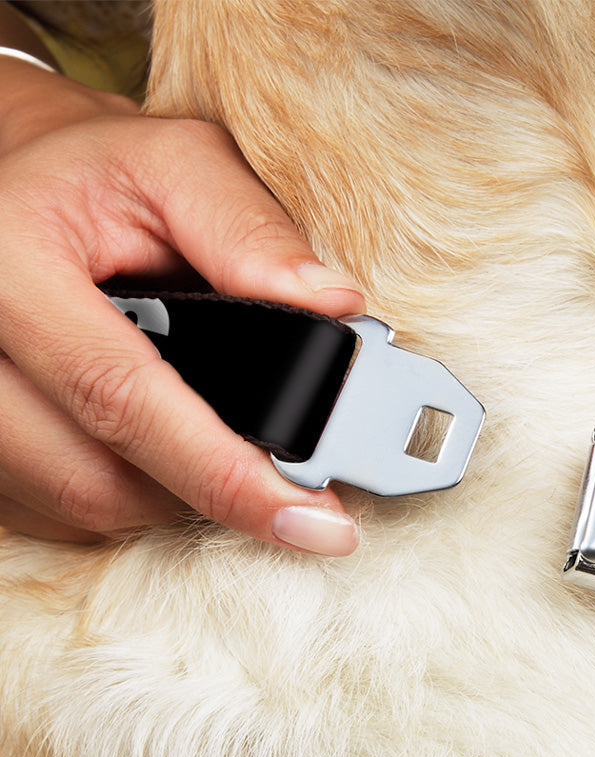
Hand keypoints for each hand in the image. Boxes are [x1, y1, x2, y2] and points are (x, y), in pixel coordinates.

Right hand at [0, 59, 363, 552]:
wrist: (18, 184)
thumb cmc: (100, 174)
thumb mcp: (177, 165)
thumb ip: (250, 230)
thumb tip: (333, 306)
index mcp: (11, 266)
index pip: (122, 398)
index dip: (225, 474)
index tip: (314, 522)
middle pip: (97, 479)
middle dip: (209, 490)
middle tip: (288, 484)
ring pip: (81, 504)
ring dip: (170, 494)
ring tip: (222, 447)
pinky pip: (56, 508)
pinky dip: (128, 492)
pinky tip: (163, 449)